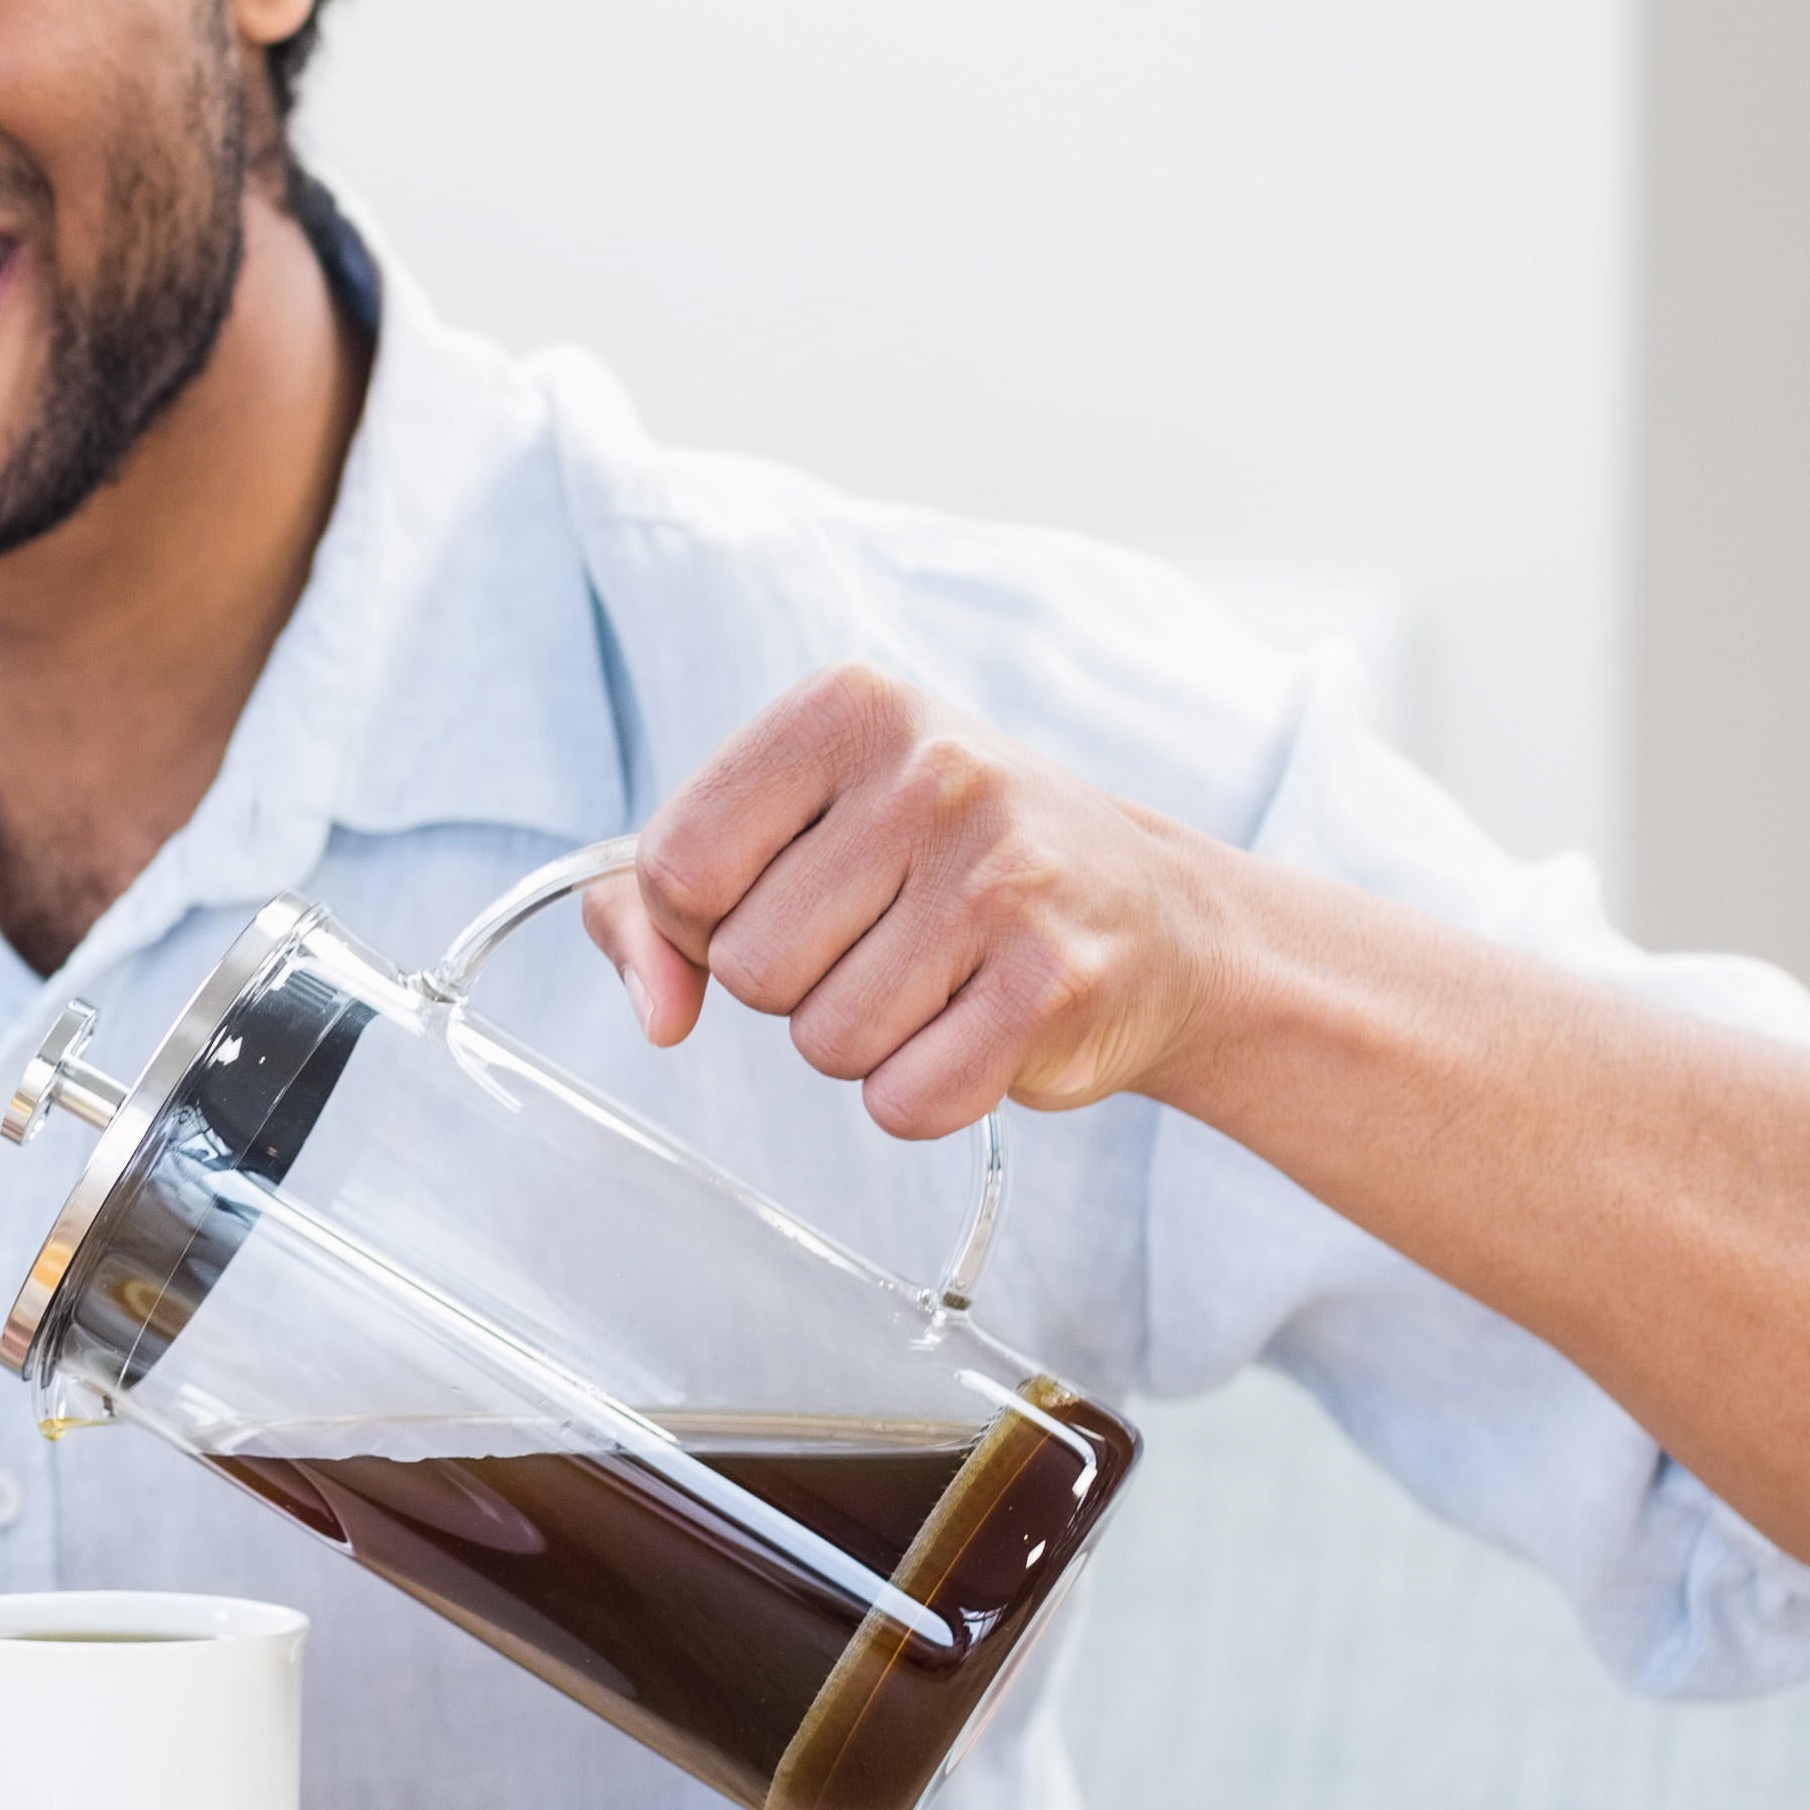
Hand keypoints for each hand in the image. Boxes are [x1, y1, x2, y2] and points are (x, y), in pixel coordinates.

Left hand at [586, 664, 1237, 1137]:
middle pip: (746, 966)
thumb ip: (653, 908)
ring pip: (823, 1041)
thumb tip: (655, 1014)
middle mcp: (932, 771)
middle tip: (885, 938)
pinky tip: (981, 1025)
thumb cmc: (935, 869)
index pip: (677, 865)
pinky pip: (906, 1101)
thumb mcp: (789, 834)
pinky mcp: (1057, 982)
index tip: (775, 899)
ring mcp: (1004, 874)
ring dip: (861, 1039)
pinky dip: (925, 1092)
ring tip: (939, 976)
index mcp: (847, 707)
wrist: (1157, 918)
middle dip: (794, 984)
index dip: (699, 920)